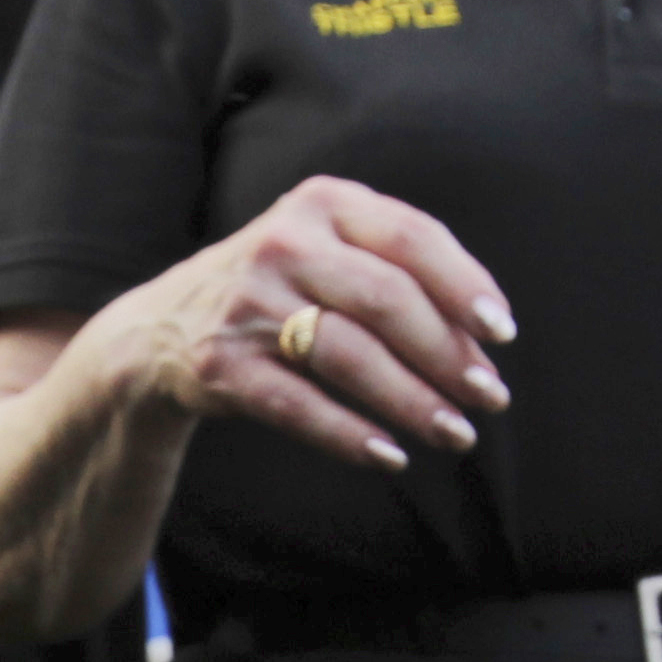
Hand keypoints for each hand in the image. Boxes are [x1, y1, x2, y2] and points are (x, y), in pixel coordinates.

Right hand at [89, 175, 513, 473]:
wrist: (160, 329)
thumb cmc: (278, 292)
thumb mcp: (328, 251)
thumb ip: (397, 273)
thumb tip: (482, 342)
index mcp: (323, 204)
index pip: (412, 238)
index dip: (464, 286)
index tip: (501, 334)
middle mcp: (284, 243)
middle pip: (387, 299)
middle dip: (447, 354)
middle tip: (489, 398)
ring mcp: (248, 303)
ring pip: (350, 355)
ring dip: (412, 401)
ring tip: (455, 434)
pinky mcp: (220, 364)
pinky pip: (299, 406)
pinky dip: (350, 435)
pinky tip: (391, 458)